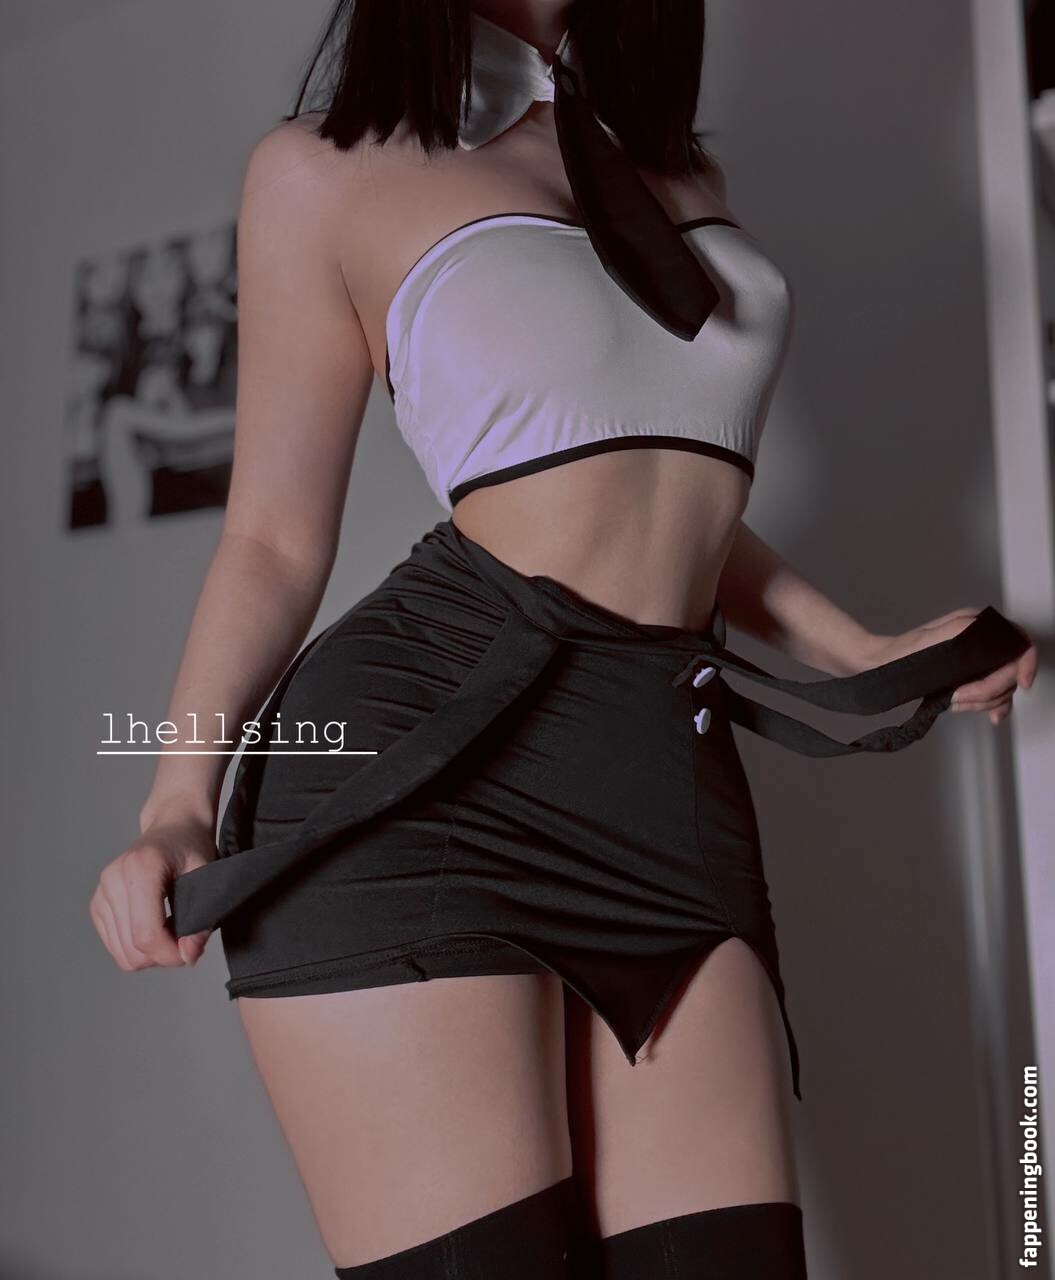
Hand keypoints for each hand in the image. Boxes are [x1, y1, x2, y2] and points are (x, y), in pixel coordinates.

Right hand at [89, 814, 216, 971]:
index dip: (170, 954)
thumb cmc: (191, 847)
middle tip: (186, 942)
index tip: (191, 952)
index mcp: (140, 868)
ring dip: (150, 954)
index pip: (146, 934)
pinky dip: (136, 947)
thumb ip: (201, 918)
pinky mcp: (97, 904)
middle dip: (162, 956)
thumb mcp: (206, 876)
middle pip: (132, 949)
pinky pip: (114, 946)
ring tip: (173, 933)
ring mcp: (101, 892)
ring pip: (121, 953)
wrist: (173, 827)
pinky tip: (156, 928)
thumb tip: (189, 956)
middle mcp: (113, 880)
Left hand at [863, 607, 1036, 724]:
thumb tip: (992, 630)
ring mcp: (977, 661)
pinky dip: (993, 706)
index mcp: (975, 625)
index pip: (1018, 642)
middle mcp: (981, 641)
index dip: (1026, 663)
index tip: (1022, 683)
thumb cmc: (900, 653)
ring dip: (983, 701)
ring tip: (955, 703)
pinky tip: (991, 716)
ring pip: (1002, 686)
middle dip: (990, 690)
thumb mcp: (932, 638)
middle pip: (1011, 670)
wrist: (880, 667)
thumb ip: (965, 630)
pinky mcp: (970, 678)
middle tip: (960, 698)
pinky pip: (993, 695)